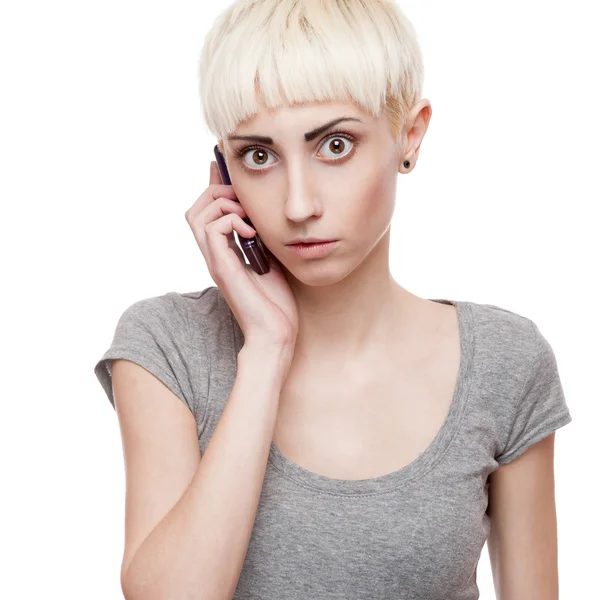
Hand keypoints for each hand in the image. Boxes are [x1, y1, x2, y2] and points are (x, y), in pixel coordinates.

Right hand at [185, 161, 298, 355]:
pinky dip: (231, 221)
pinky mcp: (222, 267)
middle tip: (243, 199)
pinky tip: (251, 233)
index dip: (214, 188)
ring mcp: (215, 261)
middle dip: (217, 192)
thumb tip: (263, 218)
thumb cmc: (276, 303)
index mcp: (224, 252)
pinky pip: (212, 229)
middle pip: (195, 209)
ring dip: (223, 204)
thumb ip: (262, 239)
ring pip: (198, 214)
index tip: (226, 171)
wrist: (275, 333)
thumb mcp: (271, 260)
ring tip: (247, 215)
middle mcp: (214, 254)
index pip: (206, 212)